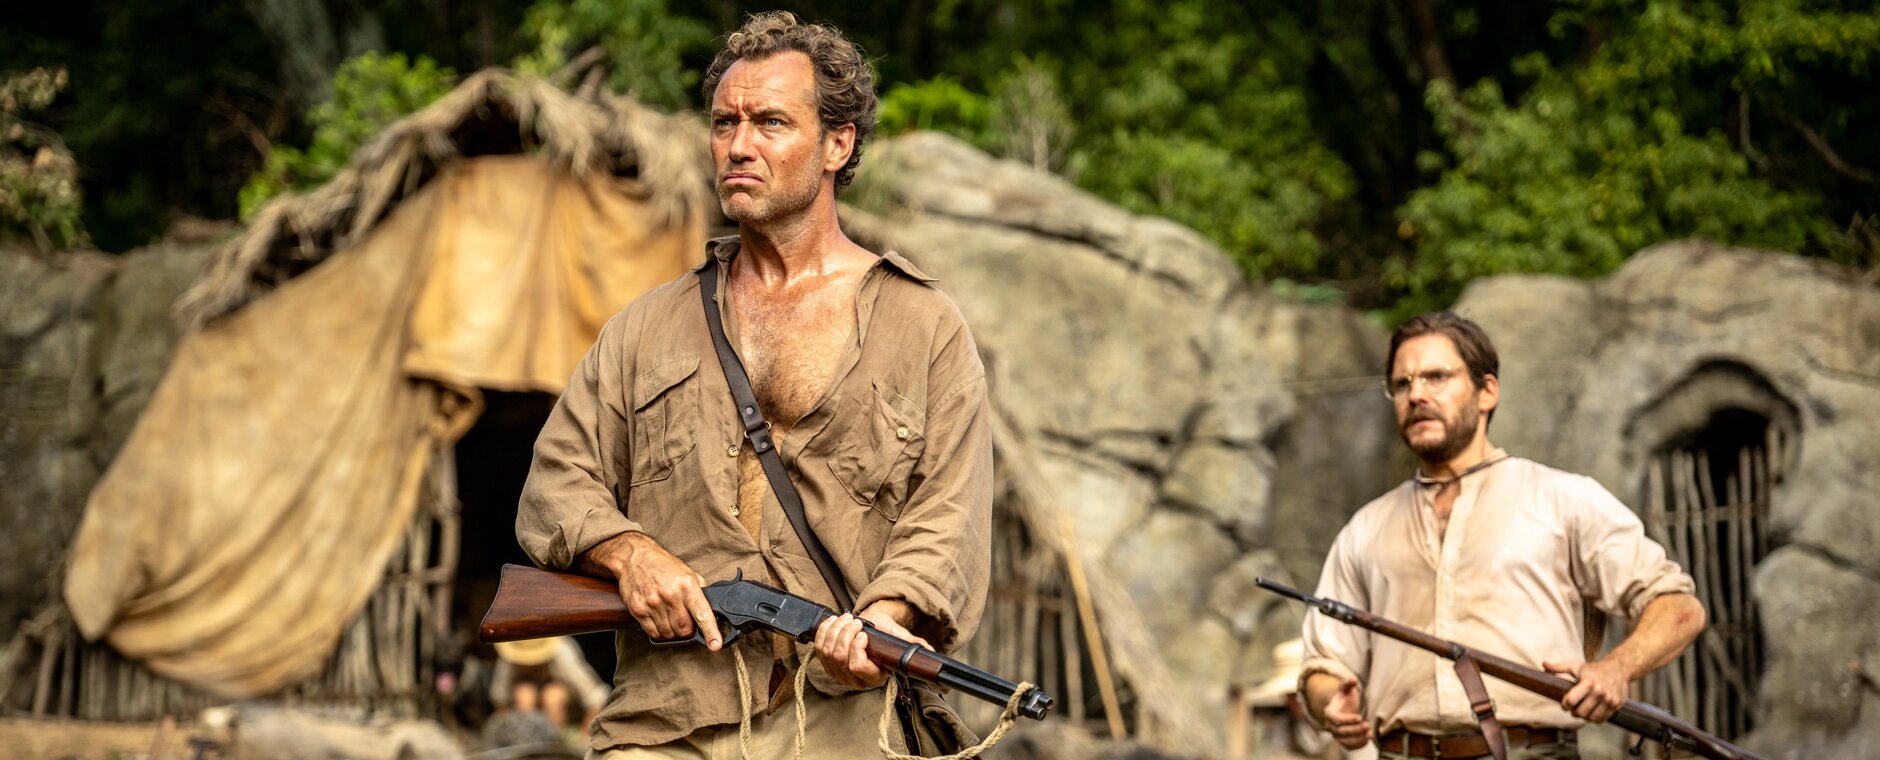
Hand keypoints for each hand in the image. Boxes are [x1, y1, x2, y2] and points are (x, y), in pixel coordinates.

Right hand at [586, 532, 722, 650]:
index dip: (710, 632)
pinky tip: (659, 620)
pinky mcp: (639, 610)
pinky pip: (653, 632)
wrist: (634, 557)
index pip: (702, 613)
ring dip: (673, 631)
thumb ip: (699, 592)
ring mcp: (653, 603)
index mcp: (687, 585)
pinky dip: (659, 632)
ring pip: (669, 633)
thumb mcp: (687, 573)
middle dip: (688, 630)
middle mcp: (670, 595)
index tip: (716, 645)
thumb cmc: (663, 565)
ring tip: (670, 616)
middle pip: (684, 629)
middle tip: (686, 621)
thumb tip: (711, 610)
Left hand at [813, 603, 928, 688]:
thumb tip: (929, 651)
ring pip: (828, 651)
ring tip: (847, 620)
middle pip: (840, 657)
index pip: (858, 667)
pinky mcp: (826, 664)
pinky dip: (825, 631)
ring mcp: (838, 674)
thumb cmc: (884, 635)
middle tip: (856, 622)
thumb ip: (912, 644)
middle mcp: (855, 680)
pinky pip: (818, 648)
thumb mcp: (899, 637)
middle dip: (846, 633)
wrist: (871, 630)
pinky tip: (834, 622)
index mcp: (874, 677)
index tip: (864, 633)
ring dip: (836, 630)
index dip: (857, 648)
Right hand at [1323, 675, 1371, 748]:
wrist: (1345, 709)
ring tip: (1369, 734)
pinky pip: (1348, 747)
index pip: (1336, 719)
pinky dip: (1358, 745)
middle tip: (1367, 725)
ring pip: (1344, 741)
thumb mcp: (1346, 690)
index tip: (1360, 717)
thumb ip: (1348, 684)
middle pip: (1340, 731)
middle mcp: (1330, 725)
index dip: (1347, 719)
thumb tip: (1352, 679)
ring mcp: (1336, 734)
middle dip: (1355, 730)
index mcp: (1329, 712)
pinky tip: (1367, 739)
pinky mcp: (1343, 741)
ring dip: (1357, 739)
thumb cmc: (1346, 698)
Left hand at [1543, 658, 1630, 722]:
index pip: (1571, 700)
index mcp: (1588, 682)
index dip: (1564, 705)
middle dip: (1574, 712)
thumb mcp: (1575, 666)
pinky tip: (1592, 712)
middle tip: (1573, 709)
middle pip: (1580, 712)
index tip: (1564, 704)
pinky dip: (1595, 719)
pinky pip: (1602, 719)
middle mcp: (1599, 691)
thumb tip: (1544, 664)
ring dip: (1584, 717)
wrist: (1618, 668)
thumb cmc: (1593, 668)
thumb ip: (1559, 667)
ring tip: (1582, 710)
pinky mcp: (1616, 705)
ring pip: (1591, 718)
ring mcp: (1609, 699)